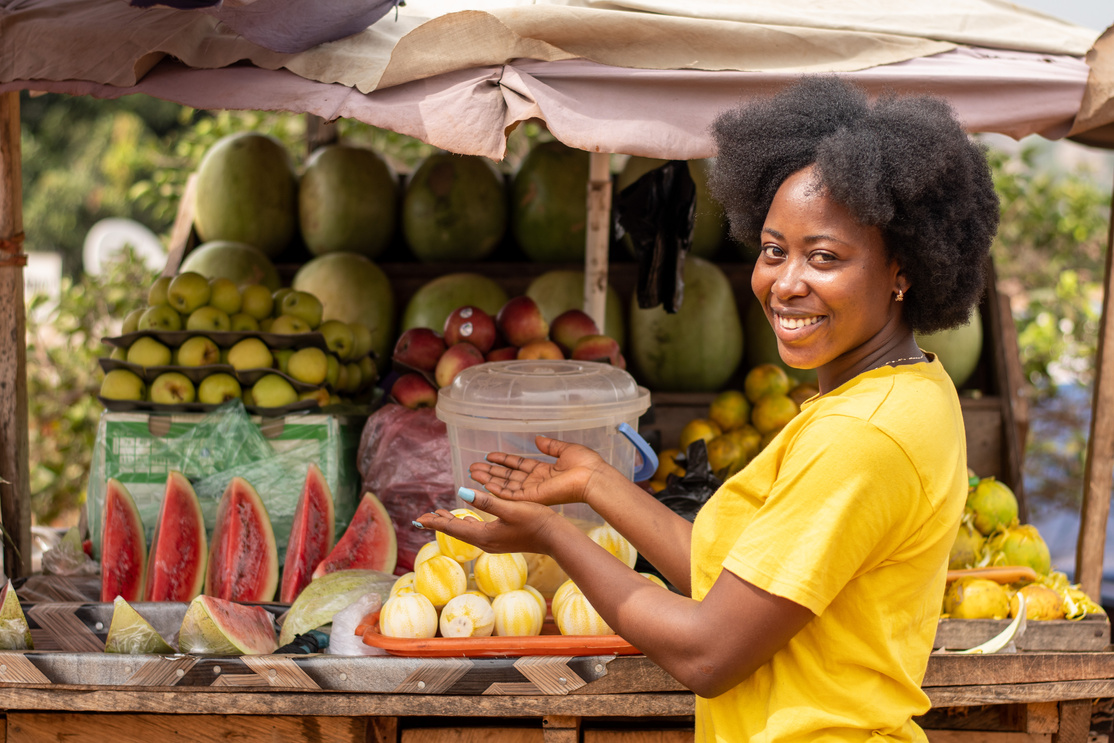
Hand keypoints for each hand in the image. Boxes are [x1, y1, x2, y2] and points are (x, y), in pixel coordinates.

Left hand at [414, 487, 570, 555]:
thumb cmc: (535, 521)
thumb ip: (486, 501)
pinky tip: (467, 520)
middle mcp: (486, 542)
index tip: (419, 517)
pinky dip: (467, 524)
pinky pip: (477, 532)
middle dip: (440, 523)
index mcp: (485, 535)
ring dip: (452, 523)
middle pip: (457, 531)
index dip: (436, 521)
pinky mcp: (501, 540)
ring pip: (466, 531)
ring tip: (439, 516)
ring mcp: (494, 543)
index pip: (453, 527)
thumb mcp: (510, 508)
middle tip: (423, 517)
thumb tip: (461, 492)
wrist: (555, 538)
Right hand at [468, 436, 615, 507]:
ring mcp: (534, 491)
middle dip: (491, 471)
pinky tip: (485, 484)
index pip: (519, 465)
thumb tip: (538, 439)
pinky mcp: (534, 497)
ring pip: (506, 486)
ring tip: (473, 473)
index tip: (489, 456)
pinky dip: (498, 490)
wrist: (593, 477)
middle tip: (473, 467)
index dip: (504, 461)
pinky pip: (512, 495)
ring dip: (489, 479)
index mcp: (544, 471)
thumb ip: (550, 446)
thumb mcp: (565, 450)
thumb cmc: (586, 464)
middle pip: (508, 476)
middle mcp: (536, 481)